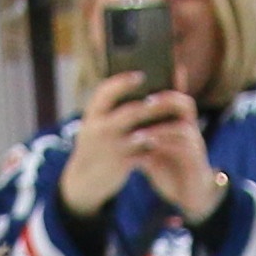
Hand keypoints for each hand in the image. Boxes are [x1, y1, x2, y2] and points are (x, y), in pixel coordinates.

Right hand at [57, 76, 198, 218]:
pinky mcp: (120, 164)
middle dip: (151, 105)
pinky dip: (156, 147)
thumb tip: (138, 91)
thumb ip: (110, 109)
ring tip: (173, 120)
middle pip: (130, 112)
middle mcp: (99, 129)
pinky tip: (167, 141)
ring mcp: (111, 147)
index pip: (106, 92)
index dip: (123, 82)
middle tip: (168, 98)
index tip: (140, 75)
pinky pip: (143, 153)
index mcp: (93, 115)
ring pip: (140, 134)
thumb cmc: (95, 145)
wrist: (82, 179)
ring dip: (158, 127)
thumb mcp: (95, 125)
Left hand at [125, 89, 225, 220]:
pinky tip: (147, 148)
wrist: (190, 196)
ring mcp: (195, 145)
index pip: (176, 97)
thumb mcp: (153, 151)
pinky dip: (164, 146)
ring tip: (138, 133)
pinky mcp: (196, 161)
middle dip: (165, 98)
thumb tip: (116, 128)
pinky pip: (183, 149)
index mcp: (180, 123)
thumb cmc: (170, 171)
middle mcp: (191, 130)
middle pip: (185, 103)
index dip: (165, 85)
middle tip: (144, 101)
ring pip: (183, 127)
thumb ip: (141, 138)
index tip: (144, 81)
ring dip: (159, 128)